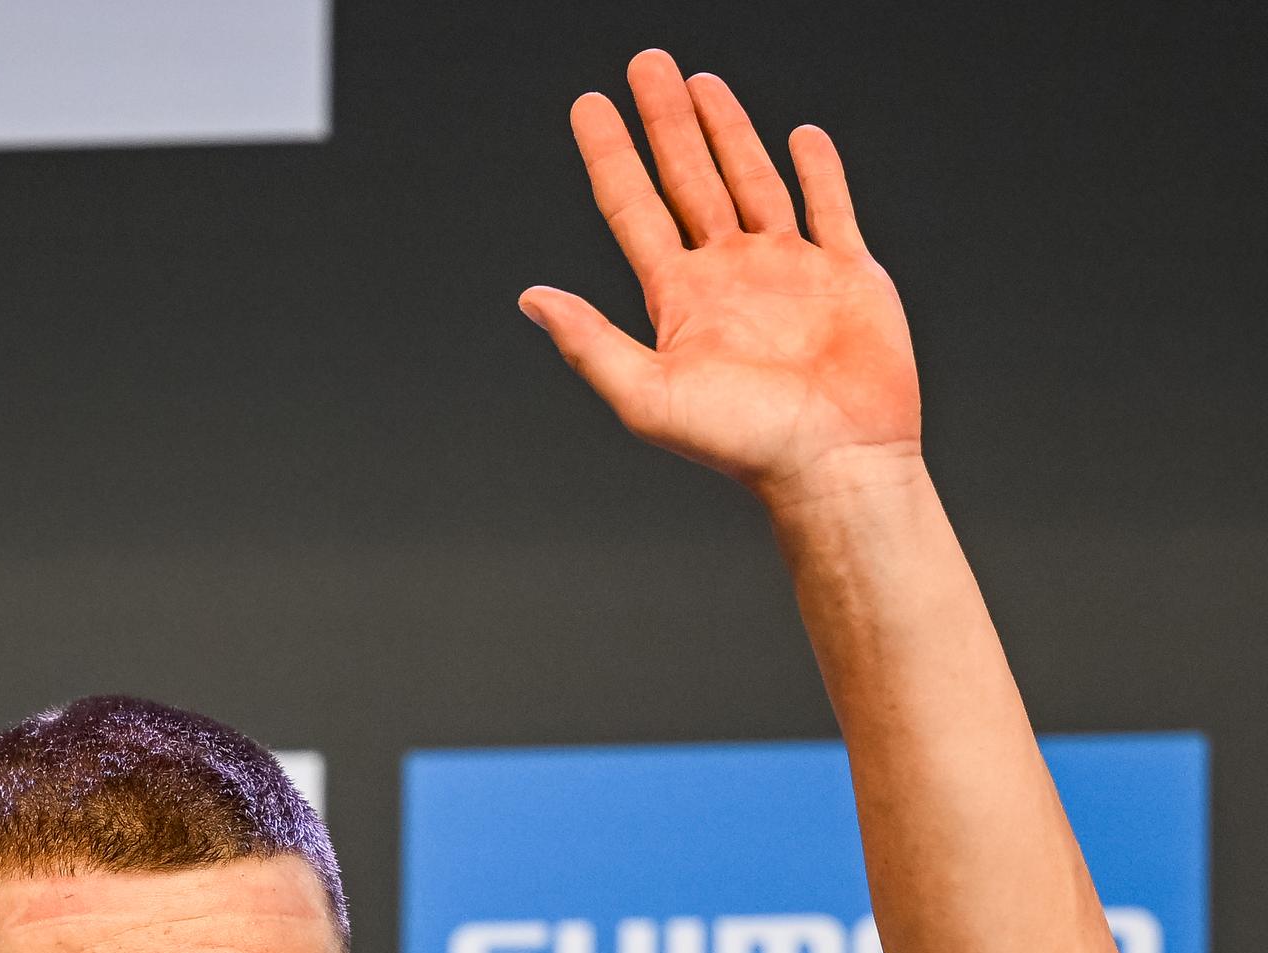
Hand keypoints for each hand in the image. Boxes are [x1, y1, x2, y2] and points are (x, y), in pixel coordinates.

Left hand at [521, 51, 920, 507]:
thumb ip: (588, 343)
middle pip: (689, 179)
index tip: (588, 105)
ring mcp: (790, 273)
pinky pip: (830, 207)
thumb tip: (530, 297)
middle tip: (646, 64)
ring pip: (752, 181)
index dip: (610, 155)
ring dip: (728, 132)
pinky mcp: (848, 275)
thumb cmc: (744, 444)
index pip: (634, 209)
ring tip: (702, 84)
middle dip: (666, 122)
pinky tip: (801, 136)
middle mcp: (731, 278)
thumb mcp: (648, 395)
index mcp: (682, 301)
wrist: (836, 462)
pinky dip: (819, 170)